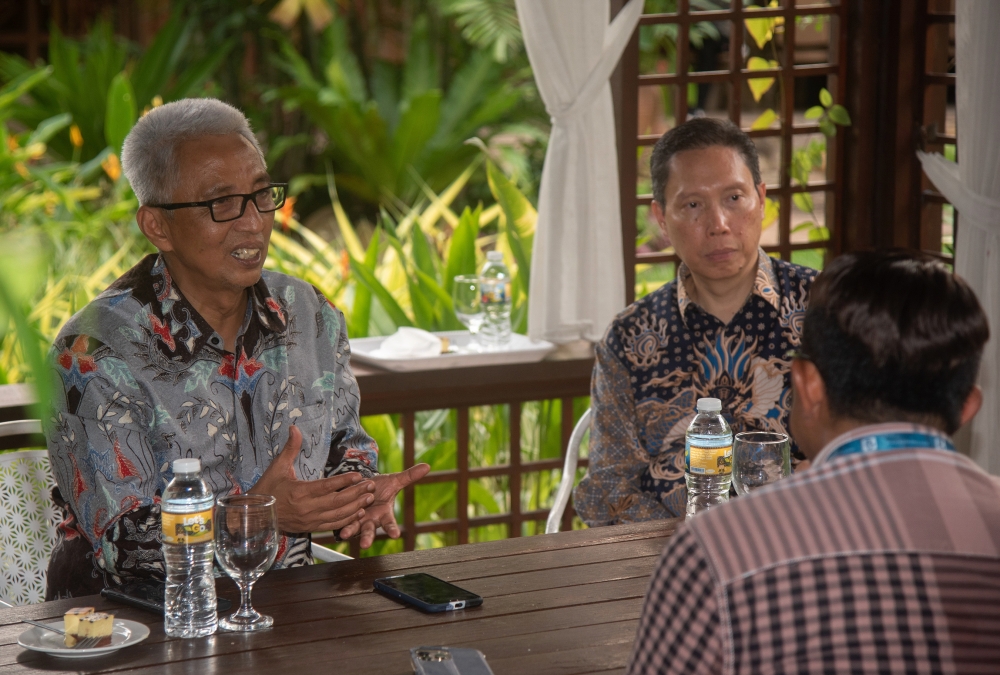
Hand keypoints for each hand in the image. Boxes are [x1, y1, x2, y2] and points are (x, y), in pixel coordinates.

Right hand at [250, 426, 375, 532]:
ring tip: (370, 497)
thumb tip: (295, 428)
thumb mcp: (278, 467)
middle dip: (357, 493)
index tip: (358, 476)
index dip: (344, 481)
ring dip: (356, 506)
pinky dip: (347, 520)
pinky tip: (359, 513)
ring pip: (338, 515)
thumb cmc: (267, 490)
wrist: (255, 516)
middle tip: (371, 486)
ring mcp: (309, 520)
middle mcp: (307, 508)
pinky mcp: (310, 528)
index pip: (327, 486)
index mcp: (299, 492)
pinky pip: (332, 525)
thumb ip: (290, 448)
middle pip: (337, 502)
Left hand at [338, 463, 429, 548]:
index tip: (395, 535)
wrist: (362, 486)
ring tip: (345, 534)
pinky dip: (340, 520)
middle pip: (370, 530)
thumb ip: (409, 476)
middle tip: (365, 544)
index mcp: (384, 514)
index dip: (392, 529)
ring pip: (355, 528)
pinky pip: (342, 520)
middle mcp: (371, 520)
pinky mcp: (346, 517)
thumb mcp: (394, 481)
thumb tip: (427, 466)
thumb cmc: (380, 487)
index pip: (390, 524)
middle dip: (367, 538)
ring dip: (350, 530)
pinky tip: (337, 522)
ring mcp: (358, 520)